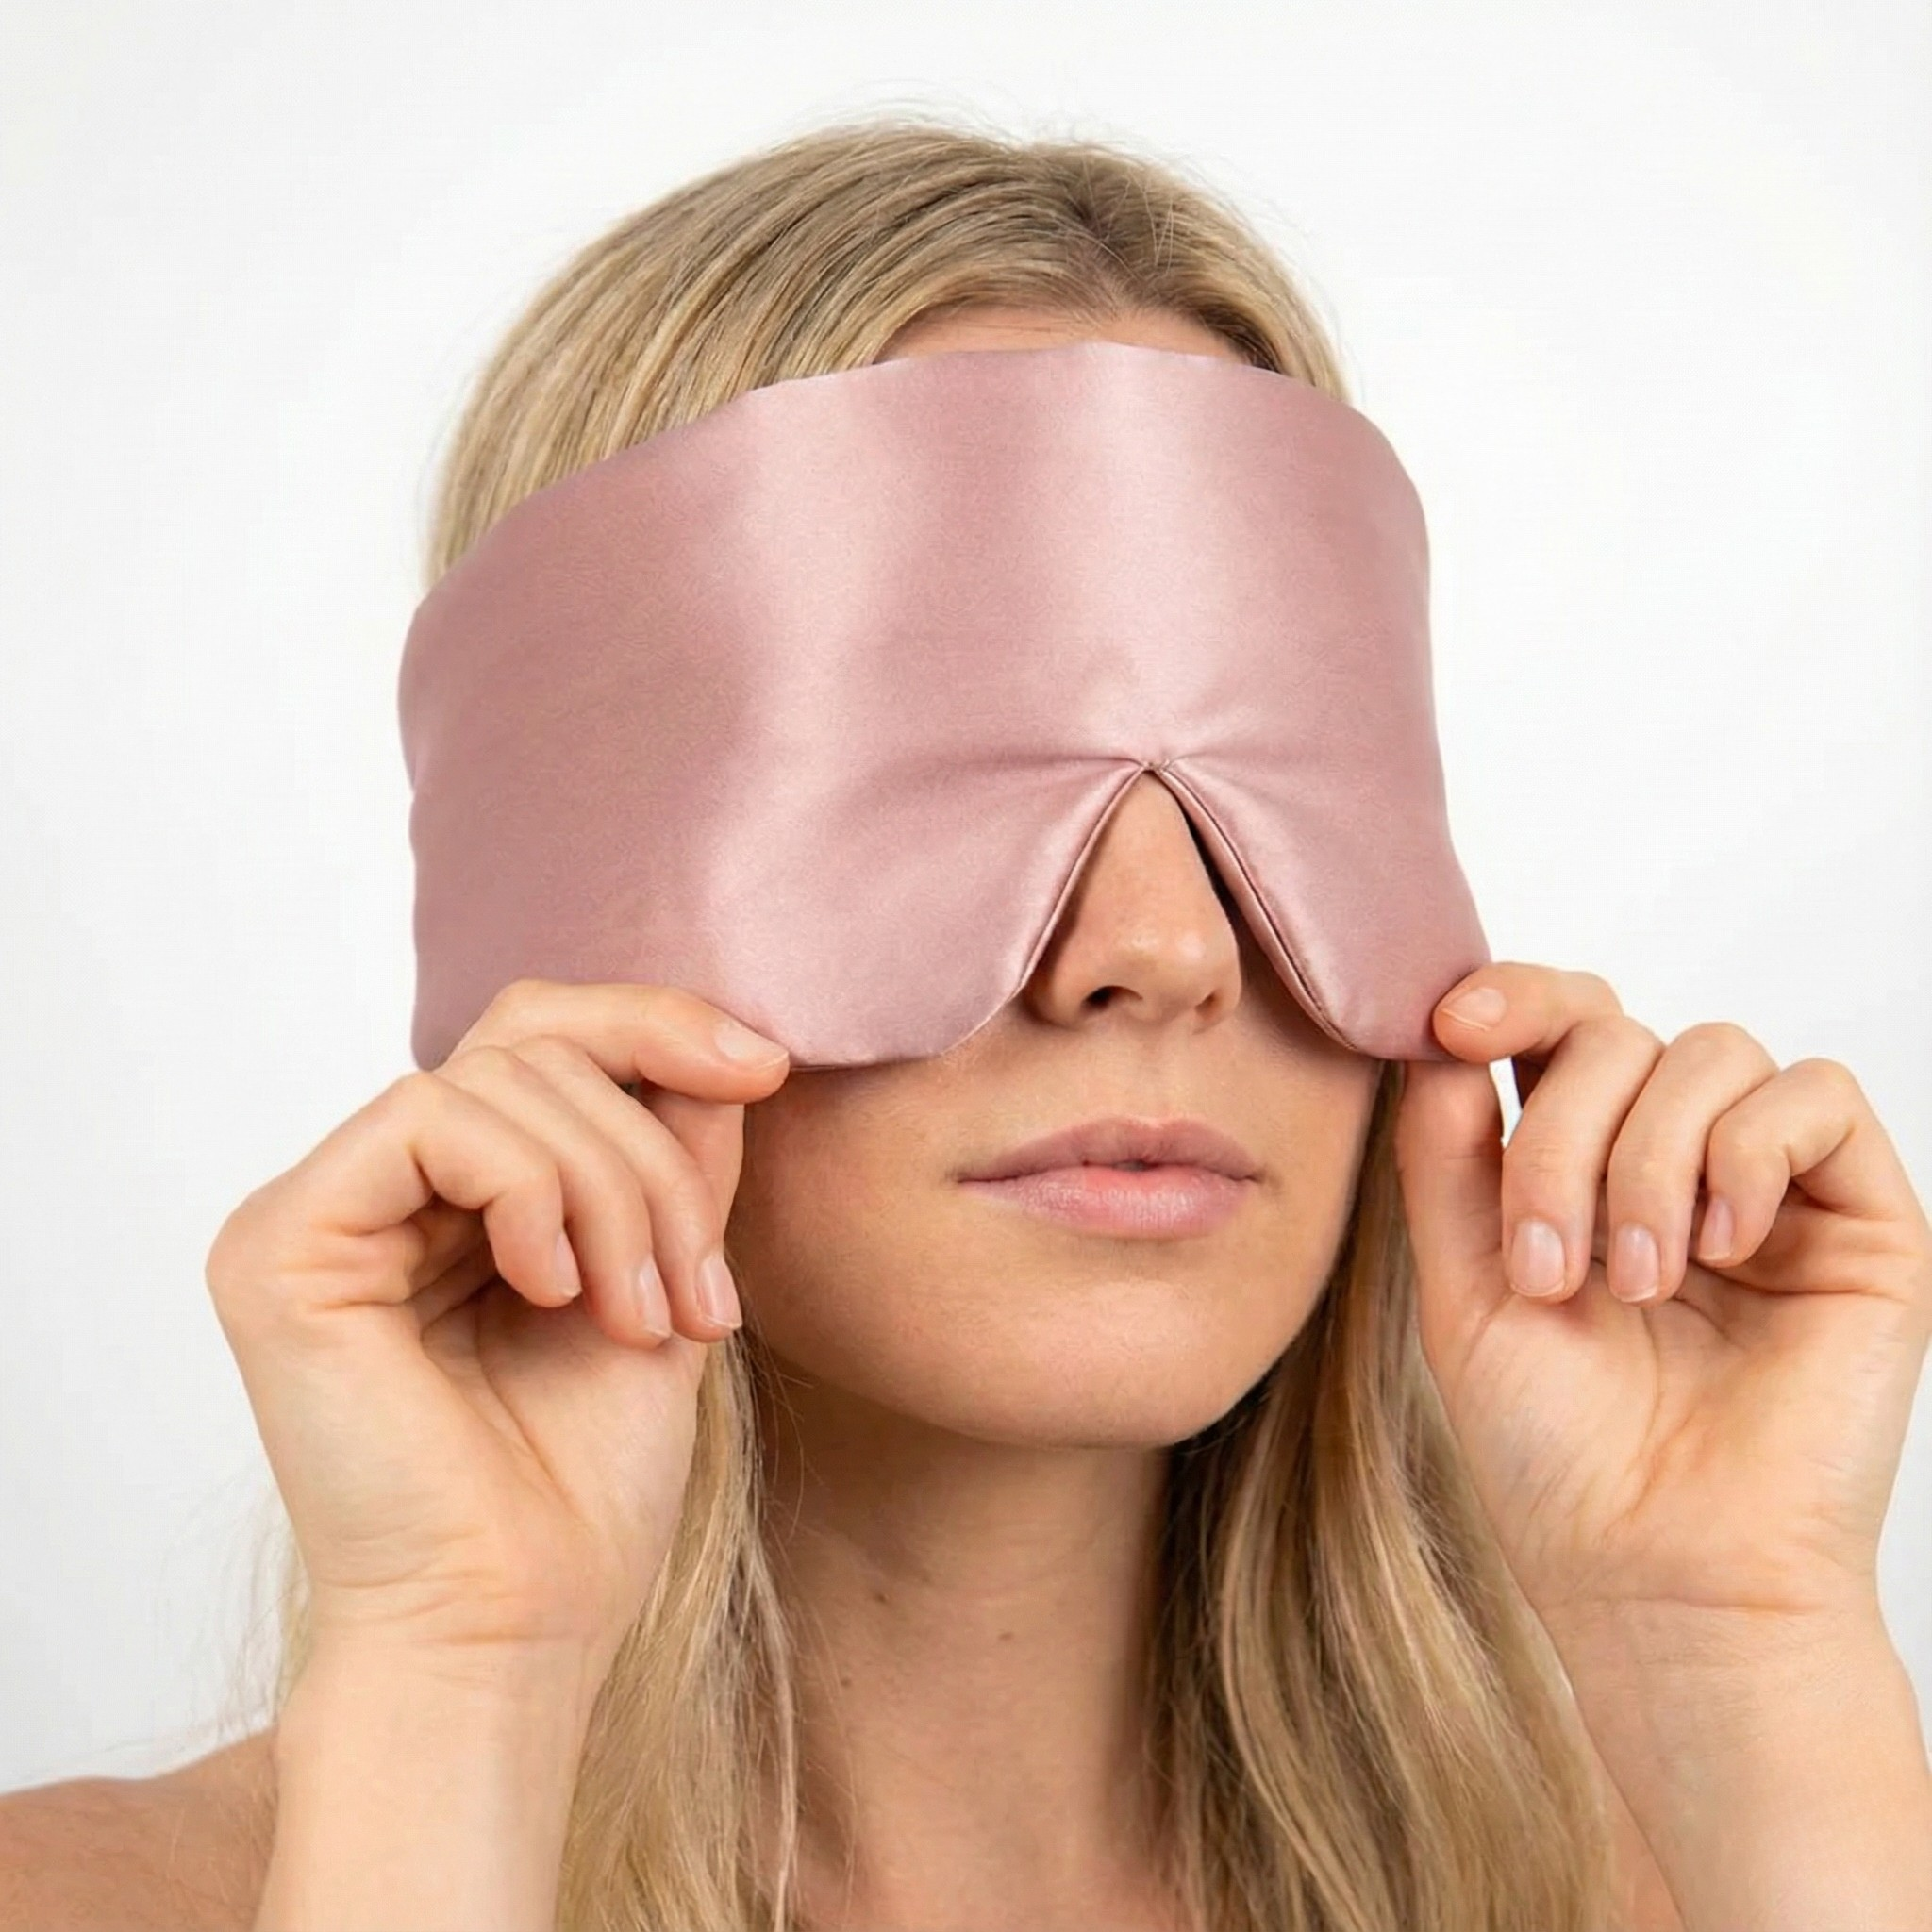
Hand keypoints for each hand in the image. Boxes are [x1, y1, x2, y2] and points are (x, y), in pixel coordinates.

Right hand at [203, 979, 790, 1685]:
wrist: (517, 1624)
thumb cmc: (584, 1483)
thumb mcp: (664, 1275)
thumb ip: (675, 1153)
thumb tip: (728, 1039)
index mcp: (451, 1196)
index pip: (542, 1038)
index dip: (653, 1025)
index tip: (766, 1065)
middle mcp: (373, 1191)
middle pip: (527, 1041)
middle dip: (650, 1153)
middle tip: (697, 1290)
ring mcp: (318, 1212)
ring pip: (496, 1079)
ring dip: (614, 1192)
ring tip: (640, 1320)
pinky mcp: (279, 1243)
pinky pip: (427, 1121)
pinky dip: (526, 1191)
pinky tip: (554, 1294)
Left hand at [1392, 962, 1931, 1642]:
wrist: (1660, 1572)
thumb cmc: (1557, 1453)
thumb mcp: (1461, 1288)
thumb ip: (1446, 1156)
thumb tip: (1441, 1037)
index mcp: (1579, 1165)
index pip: (1558, 1027)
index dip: (1511, 998)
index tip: (1451, 1024)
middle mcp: (1673, 1159)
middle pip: (1616, 1033)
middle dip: (1560, 1133)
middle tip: (1549, 1263)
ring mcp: (1768, 1185)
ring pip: (1709, 1051)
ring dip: (1647, 1160)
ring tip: (1637, 1284)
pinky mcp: (1861, 1219)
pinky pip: (1816, 1097)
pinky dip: (1749, 1153)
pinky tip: (1720, 1248)